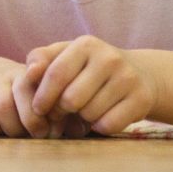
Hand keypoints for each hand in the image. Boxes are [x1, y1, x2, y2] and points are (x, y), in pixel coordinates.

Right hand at [0, 58, 79, 138]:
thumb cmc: (30, 103)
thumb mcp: (50, 106)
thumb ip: (67, 117)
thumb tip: (81, 129)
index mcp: (42, 77)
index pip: (48, 86)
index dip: (53, 110)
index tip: (54, 130)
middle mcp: (19, 74)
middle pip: (25, 92)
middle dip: (32, 119)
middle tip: (39, 135)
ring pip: (2, 102)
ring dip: (11, 125)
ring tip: (16, 137)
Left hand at [25, 36, 155, 134]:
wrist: (138, 74)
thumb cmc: (89, 68)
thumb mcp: (64, 56)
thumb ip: (41, 60)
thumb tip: (30, 71)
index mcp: (86, 44)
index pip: (56, 74)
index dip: (43, 96)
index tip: (38, 108)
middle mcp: (110, 58)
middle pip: (71, 99)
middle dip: (61, 110)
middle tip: (63, 111)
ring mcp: (128, 78)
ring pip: (90, 114)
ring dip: (82, 119)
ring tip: (84, 110)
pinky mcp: (142, 99)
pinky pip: (109, 125)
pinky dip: (100, 127)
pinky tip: (101, 117)